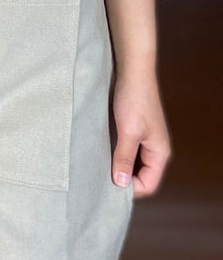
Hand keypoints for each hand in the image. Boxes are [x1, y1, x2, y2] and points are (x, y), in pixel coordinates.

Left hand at [111, 72, 170, 197]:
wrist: (133, 71)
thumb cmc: (134, 99)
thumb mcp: (128, 131)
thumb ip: (125, 158)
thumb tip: (121, 184)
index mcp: (160, 153)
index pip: (148, 184)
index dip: (130, 188)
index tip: (108, 184)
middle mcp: (156, 149)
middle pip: (142, 176)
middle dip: (124, 179)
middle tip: (101, 178)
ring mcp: (146, 140)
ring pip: (134, 164)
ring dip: (119, 166)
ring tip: (100, 166)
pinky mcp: (136, 130)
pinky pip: (129, 151)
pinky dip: (118, 155)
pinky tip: (103, 153)